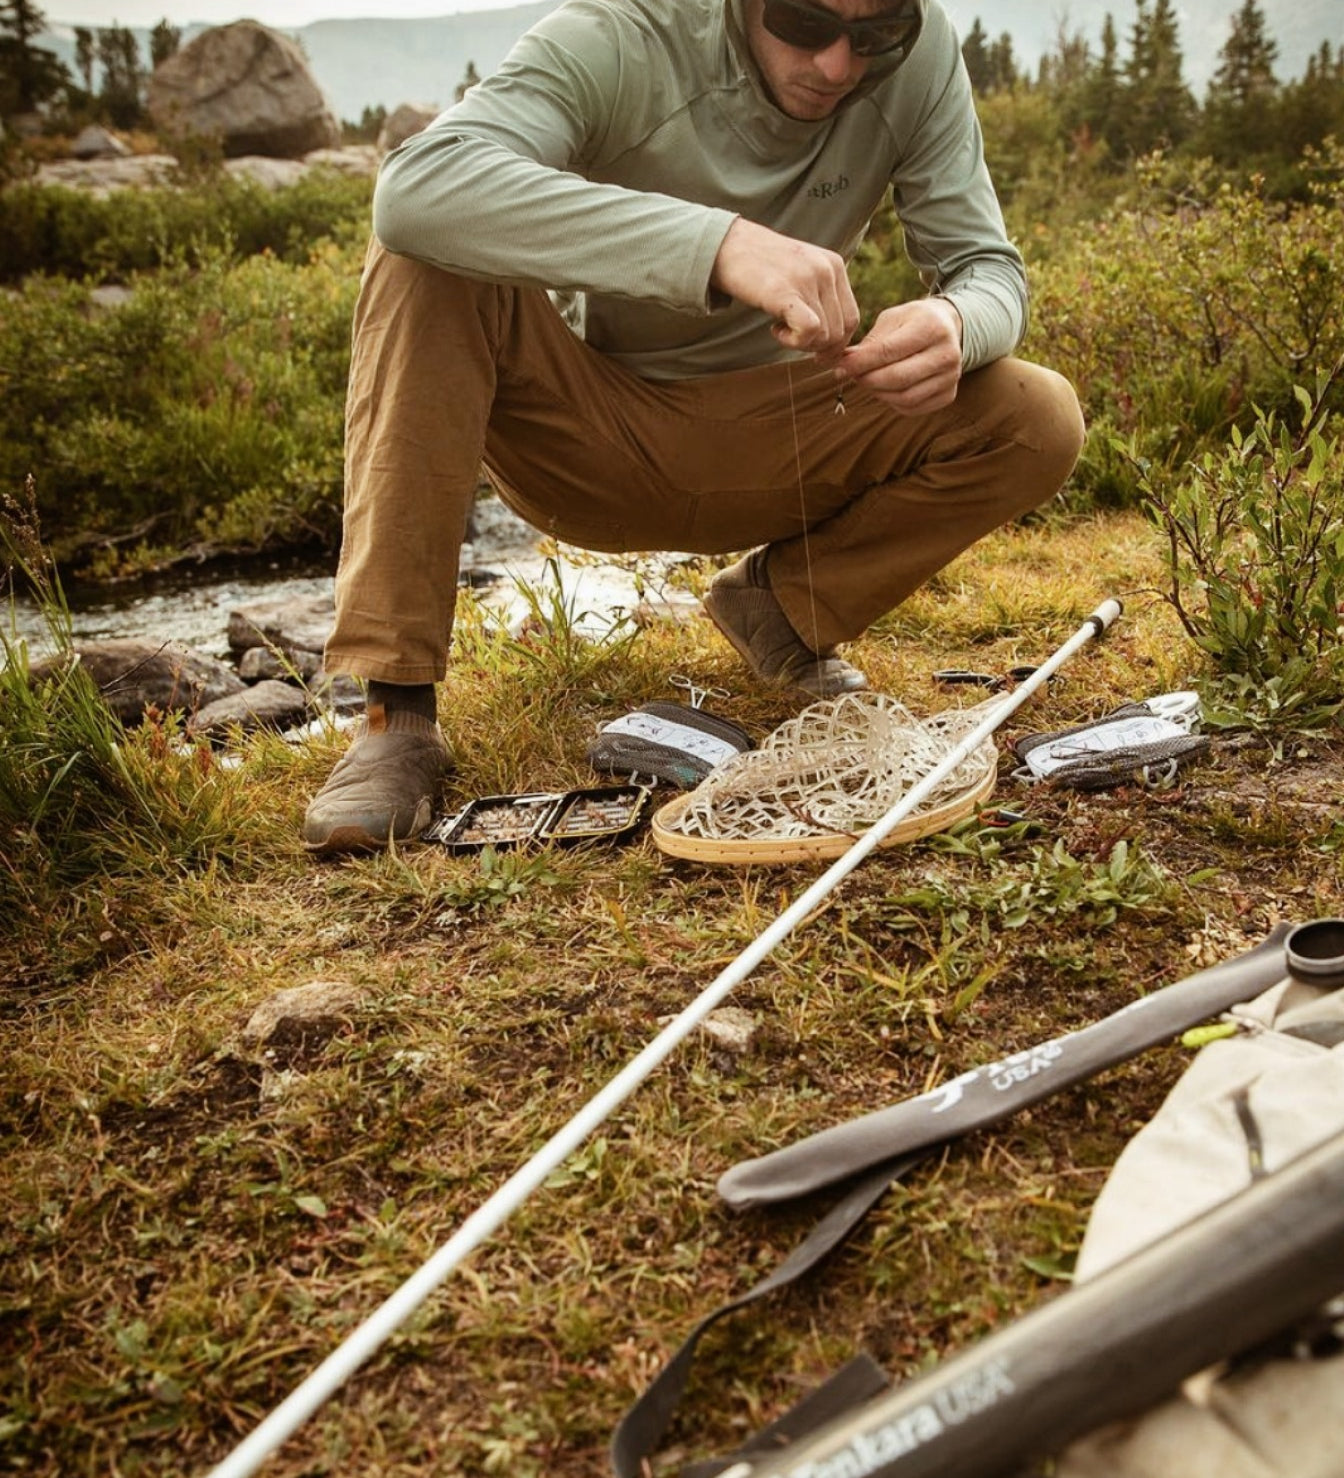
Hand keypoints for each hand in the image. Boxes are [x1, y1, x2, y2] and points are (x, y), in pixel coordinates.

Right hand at [710, 218, 859, 353]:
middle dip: (817, 347)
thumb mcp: (801, 271)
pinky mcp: (785, 292)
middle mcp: (827, 270)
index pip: (852, 318)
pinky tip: (775, 330)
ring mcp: (808, 279)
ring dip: (801, 344)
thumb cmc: (761, 266)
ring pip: (824, 336)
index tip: (814, 348)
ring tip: (779, 328)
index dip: (836, 343)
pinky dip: (794, 342)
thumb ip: (820, 295)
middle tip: (792, 338)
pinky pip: (809, 331)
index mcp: (835, 265)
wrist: (727, 246)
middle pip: (841, 331)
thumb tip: (834, 339)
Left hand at [834, 298, 963, 412]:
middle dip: (867, 380)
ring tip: (868, 382)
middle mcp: (947, 353)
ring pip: (905, 398)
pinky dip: (892, 402)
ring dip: (878, 393)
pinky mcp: (950, 394)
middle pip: (897, 378)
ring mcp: (951, 376)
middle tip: (852, 376)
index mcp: (931, 326)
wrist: (947, 328)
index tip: (839, 368)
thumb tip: (843, 363)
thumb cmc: (912, 322)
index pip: (888, 351)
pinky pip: (913, 408)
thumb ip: (870, 342)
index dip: (860, 363)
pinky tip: (886, 390)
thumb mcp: (892, 319)